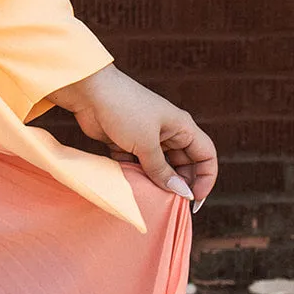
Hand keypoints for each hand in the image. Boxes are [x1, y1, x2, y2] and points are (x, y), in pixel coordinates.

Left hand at [46, 63, 217, 211]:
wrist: (88, 92)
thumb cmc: (123, 110)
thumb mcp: (147, 143)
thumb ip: (162, 171)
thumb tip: (183, 193)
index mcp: (181, 127)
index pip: (206, 156)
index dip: (206, 178)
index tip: (195, 199)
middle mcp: (167, 133)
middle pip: (184, 165)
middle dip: (179, 183)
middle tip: (169, 202)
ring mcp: (146, 138)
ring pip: (160, 168)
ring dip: (155, 181)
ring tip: (149, 194)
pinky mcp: (126, 143)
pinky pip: (138, 165)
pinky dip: (136, 174)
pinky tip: (129, 180)